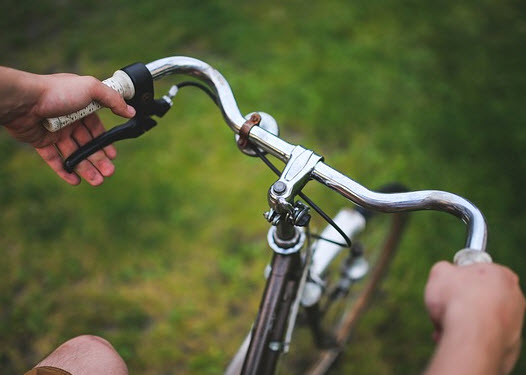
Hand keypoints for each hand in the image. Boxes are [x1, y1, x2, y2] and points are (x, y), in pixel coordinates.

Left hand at [0, 67, 134, 185]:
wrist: (24, 101)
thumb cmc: (57, 92)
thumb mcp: (91, 88)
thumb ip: (113, 99)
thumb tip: (131, 111)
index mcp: (81, 106)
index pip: (97, 128)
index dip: (105, 142)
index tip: (113, 155)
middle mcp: (69, 120)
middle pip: (87, 144)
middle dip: (99, 159)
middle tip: (109, 173)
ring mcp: (55, 132)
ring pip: (74, 154)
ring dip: (86, 168)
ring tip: (97, 181)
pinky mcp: (41, 142)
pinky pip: (55, 159)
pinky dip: (65, 171)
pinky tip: (75, 181)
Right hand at [424, 261, 524, 374]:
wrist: (471, 336)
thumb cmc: (457, 299)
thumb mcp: (440, 272)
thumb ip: (444, 269)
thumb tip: (445, 274)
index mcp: (502, 274)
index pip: (479, 272)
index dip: (459, 280)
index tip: (447, 287)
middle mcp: (515, 297)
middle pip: (481, 297)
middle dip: (461, 304)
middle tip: (444, 309)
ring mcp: (515, 323)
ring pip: (482, 320)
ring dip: (463, 323)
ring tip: (445, 327)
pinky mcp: (510, 345)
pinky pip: (485, 339)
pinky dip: (470, 339)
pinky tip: (456, 339)